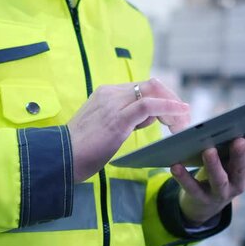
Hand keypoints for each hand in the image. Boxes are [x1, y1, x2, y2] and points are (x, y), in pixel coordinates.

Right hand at [68, 78, 189, 182]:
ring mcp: (114, 104)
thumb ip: (126, 117)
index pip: (142, 87)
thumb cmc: (81, 149)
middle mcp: (110, 93)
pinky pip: (150, 106)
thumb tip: (149, 116)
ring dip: (173, 106)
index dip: (162, 97)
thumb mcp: (105, 127)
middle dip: (171, 99)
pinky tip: (179, 116)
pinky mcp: (118, 119)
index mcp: (105, 93)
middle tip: (184, 117)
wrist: (60, 159)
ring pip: (153, 93)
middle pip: (151, 86)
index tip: (174, 112)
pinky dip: (169, 108)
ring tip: (183, 122)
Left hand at [171, 127, 244, 225]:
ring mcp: (220, 193)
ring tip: (208, 151)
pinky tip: (176, 165)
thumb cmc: (221, 173)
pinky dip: (183, 177)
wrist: (203, 206)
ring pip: (219, 179)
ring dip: (214, 165)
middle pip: (241, 168)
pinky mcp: (201, 198)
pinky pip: (191, 188)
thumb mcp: (232, 161)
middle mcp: (238, 183)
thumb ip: (236, 145)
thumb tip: (239, 119)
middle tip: (239, 140)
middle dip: (241, 154)